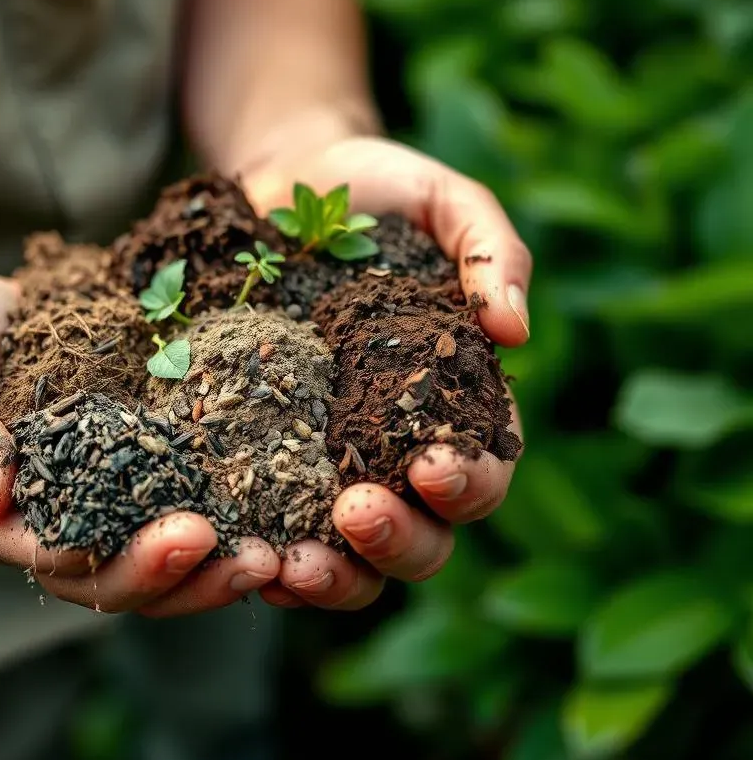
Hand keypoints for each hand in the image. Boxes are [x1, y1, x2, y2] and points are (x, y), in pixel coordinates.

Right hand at [0, 276, 279, 616]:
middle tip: (258, 559)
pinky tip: (268, 508)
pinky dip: (218, 519)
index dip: (129, 562)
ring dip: (214, 568)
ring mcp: (92, 505)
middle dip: (190, 578)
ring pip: (154, 564)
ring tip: (277, 553)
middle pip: (120, 583)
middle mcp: (49, 526)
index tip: (193, 535)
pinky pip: (170, 507)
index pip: (65, 565)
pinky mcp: (125, 473)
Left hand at [243, 136, 530, 609]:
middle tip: (356, 511)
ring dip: (334, 576)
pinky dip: (266, 557)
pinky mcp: (264, 459)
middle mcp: (397, 448)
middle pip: (424, 535)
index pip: (484, 467)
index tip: (431, 464)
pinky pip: (272, 531)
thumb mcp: (441, 200)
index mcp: (456, 400)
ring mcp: (328, 463)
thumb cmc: (375, 190)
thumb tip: (514, 330)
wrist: (281, 183)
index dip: (469, 481)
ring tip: (294, 564)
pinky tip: (245, 555)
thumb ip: (491, 251)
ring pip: (351, 558)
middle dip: (398, 539)